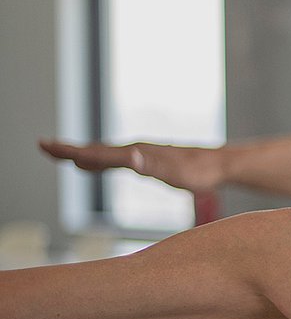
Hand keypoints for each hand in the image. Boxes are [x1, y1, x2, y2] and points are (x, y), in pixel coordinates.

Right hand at [38, 139, 224, 192]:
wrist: (219, 165)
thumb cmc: (199, 172)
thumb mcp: (175, 173)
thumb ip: (151, 166)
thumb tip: (130, 158)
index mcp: (136, 153)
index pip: (97, 152)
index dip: (71, 150)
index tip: (47, 145)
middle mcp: (135, 149)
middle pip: (95, 149)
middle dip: (68, 149)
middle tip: (43, 146)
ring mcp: (140, 153)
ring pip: (103, 153)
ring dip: (80, 154)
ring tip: (60, 154)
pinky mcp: (146, 160)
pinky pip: (114, 160)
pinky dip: (97, 161)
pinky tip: (91, 165)